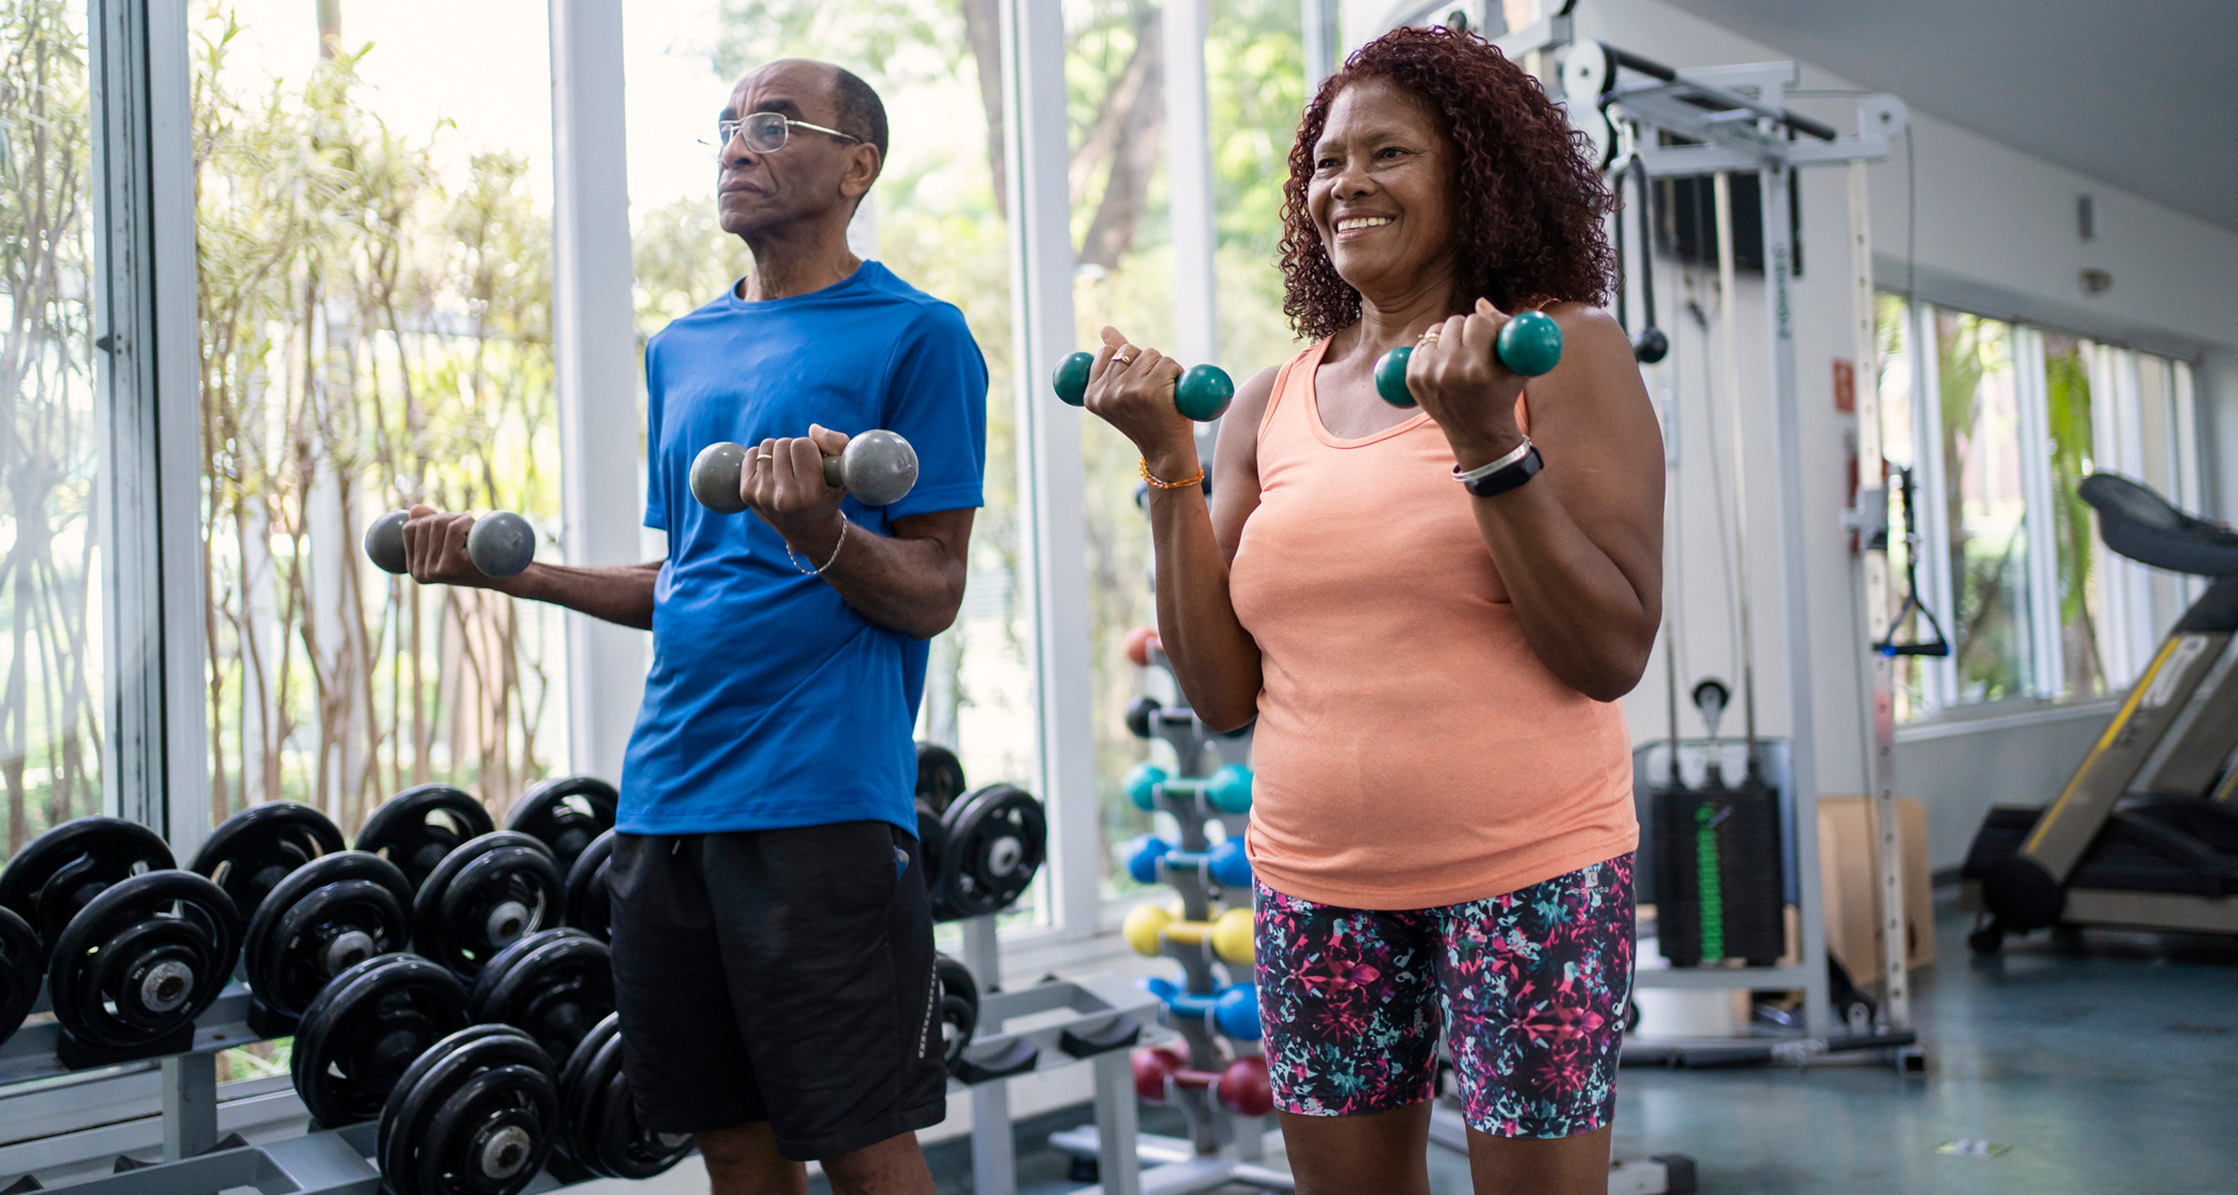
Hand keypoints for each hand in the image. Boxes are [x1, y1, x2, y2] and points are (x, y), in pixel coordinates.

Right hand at [401, 505, 508, 589]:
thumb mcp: (448, 540)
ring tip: (470, 533)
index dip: (431, 520)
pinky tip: (474, 533)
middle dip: (447, 518)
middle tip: (466, 529)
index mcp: (414, 569)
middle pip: (424, 524)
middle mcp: (419, 573)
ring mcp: (433, 571)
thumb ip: (429, 525)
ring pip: (438, 523)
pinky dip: (466, 522)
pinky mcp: (449, 566)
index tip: (452, 530)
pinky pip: (453, 528)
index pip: (409, 528)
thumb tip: (414, 509)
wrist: (506, 575)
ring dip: (459, 519)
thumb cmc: (477, 555)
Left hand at [741, 423, 848, 560]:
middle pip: (783, 443)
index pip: (802, 445)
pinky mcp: (747, 493)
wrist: (808, 530)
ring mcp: (763, 496)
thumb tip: (812, 428)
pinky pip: (750, 454)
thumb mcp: (844, 473)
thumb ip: (837, 444)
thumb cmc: (829, 495)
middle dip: (794, 449)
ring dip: (779, 451)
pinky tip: (773, 471)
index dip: (811, 447)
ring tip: (788, 468)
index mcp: (811, 494)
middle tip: (801, 466)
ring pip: (767, 446)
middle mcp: (785, 498)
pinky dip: (762, 456)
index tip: (814, 460)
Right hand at [1081, 326, 1196, 478]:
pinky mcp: (1152, 390)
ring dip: (1163, 368)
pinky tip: (1174, 396)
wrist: (1166, 452)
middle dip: (1145, 364)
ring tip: (1163, 395)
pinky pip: (1169, 363)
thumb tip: (1105, 328)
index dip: (1127, 363)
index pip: (1107, 352)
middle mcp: (1106, 393)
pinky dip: (1177, 374)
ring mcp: (1128, 391)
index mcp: (1092, 395)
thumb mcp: (1123, 392)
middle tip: (1150, 393)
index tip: (1135, 386)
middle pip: (1130, 350)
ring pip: (1151, 354)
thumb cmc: (1147, 421)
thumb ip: (1113, 360)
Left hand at [1405, 298, 1529, 466]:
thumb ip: (1505, 327)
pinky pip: (1421, 344)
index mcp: (1478, 369)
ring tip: (1459, 356)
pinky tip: (1444, 363)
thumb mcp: (1517, 364)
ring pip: (1435, 329)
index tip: (1488, 342)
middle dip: (1466, 330)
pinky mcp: (1413, 378)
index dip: (1485, 329)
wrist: (1477, 432)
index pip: (1476, 321)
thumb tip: (1479, 301)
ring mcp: (1427, 376)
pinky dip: (1433, 348)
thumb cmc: (1503, 393)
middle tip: (1473, 348)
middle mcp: (1449, 372)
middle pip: (1454, 321)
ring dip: (1448, 337)